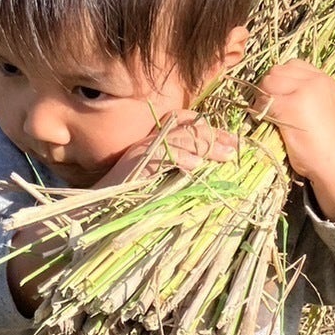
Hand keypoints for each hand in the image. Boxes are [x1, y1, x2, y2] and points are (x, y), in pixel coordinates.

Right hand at [95, 114, 237, 187]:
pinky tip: (194, 166)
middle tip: (236, 148)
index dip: (210, 129)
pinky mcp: (134, 164)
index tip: (233, 143)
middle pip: (185, 127)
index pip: (184, 122)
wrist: (98, 211)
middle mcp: (148, 141)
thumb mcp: (161, 184)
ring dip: (204, 146)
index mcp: (155, 142)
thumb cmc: (129, 201)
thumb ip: (179, 173)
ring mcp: (140, 151)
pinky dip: (178, 158)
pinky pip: (160, 155)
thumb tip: (206, 169)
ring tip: (225, 156)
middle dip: (214, 136)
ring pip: (177, 137)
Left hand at [251, 60, 334, 223]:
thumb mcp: (322, 107)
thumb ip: (304, 93)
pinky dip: (260, 111)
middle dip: (268, 88)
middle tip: (270, 109)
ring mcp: (303, 91)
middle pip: (276, 72)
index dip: (280, 81)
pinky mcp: (290, 106)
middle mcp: (315, 80)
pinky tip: (268, 123)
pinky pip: (263, 101)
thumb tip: (274, 89)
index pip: (290, 66)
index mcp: (323, 79)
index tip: (280, 98)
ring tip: (270, 116)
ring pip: (267, 82)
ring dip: (262, 98)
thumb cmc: (328, 141)